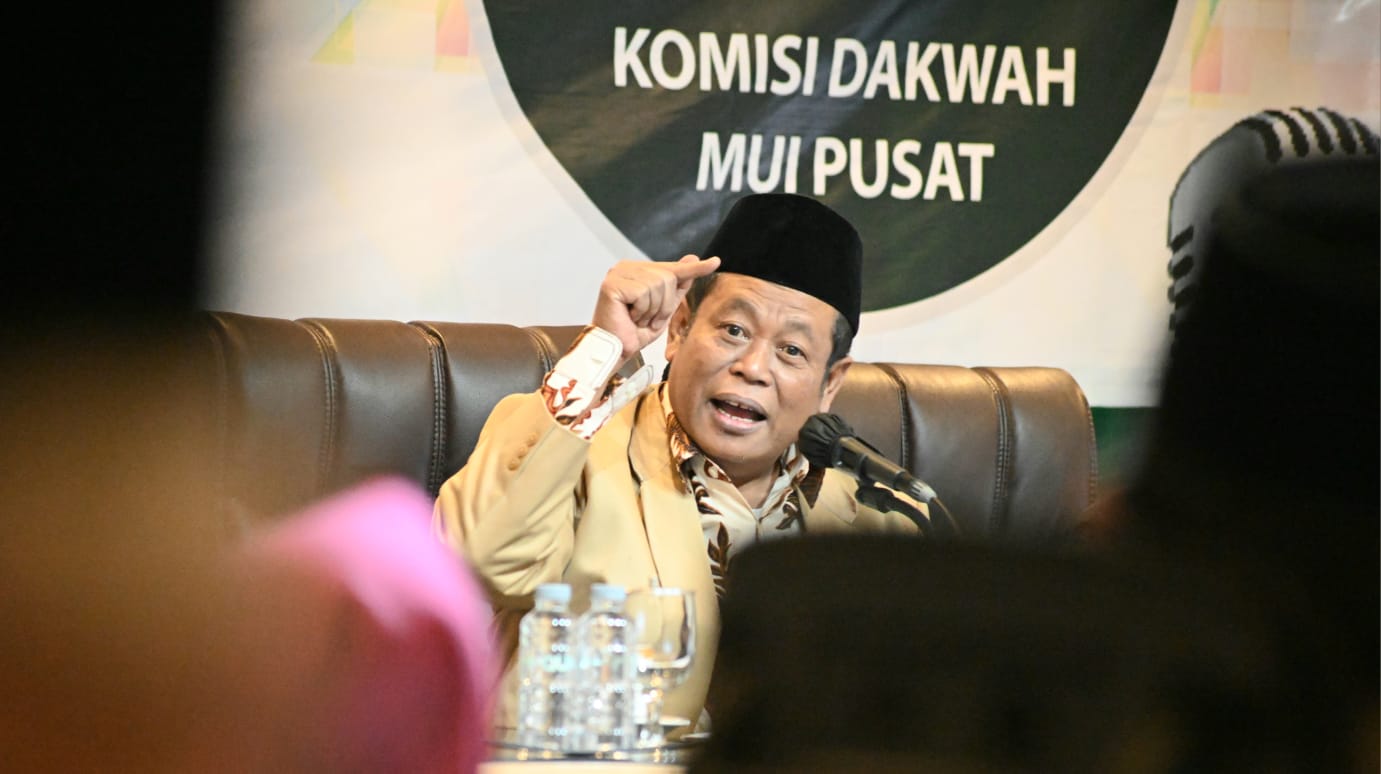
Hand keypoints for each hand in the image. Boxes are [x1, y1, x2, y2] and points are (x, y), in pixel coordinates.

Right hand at [592, 255, 720, 361]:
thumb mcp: (664, 309)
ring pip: (658, 285)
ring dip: (653, 310)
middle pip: (668, 277)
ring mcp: (618, 273)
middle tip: (647, 319)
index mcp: (638, 270)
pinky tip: (630, 317)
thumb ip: (677, 286)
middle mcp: (627, 267)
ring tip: (638, 319)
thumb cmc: (635, 332)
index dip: (695, 269)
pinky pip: (644, 293)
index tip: (715, 262)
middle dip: (664, 304)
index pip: (671, 268)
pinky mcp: (612, 284)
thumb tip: (693, 258)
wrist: (616, 351)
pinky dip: (642, 311)